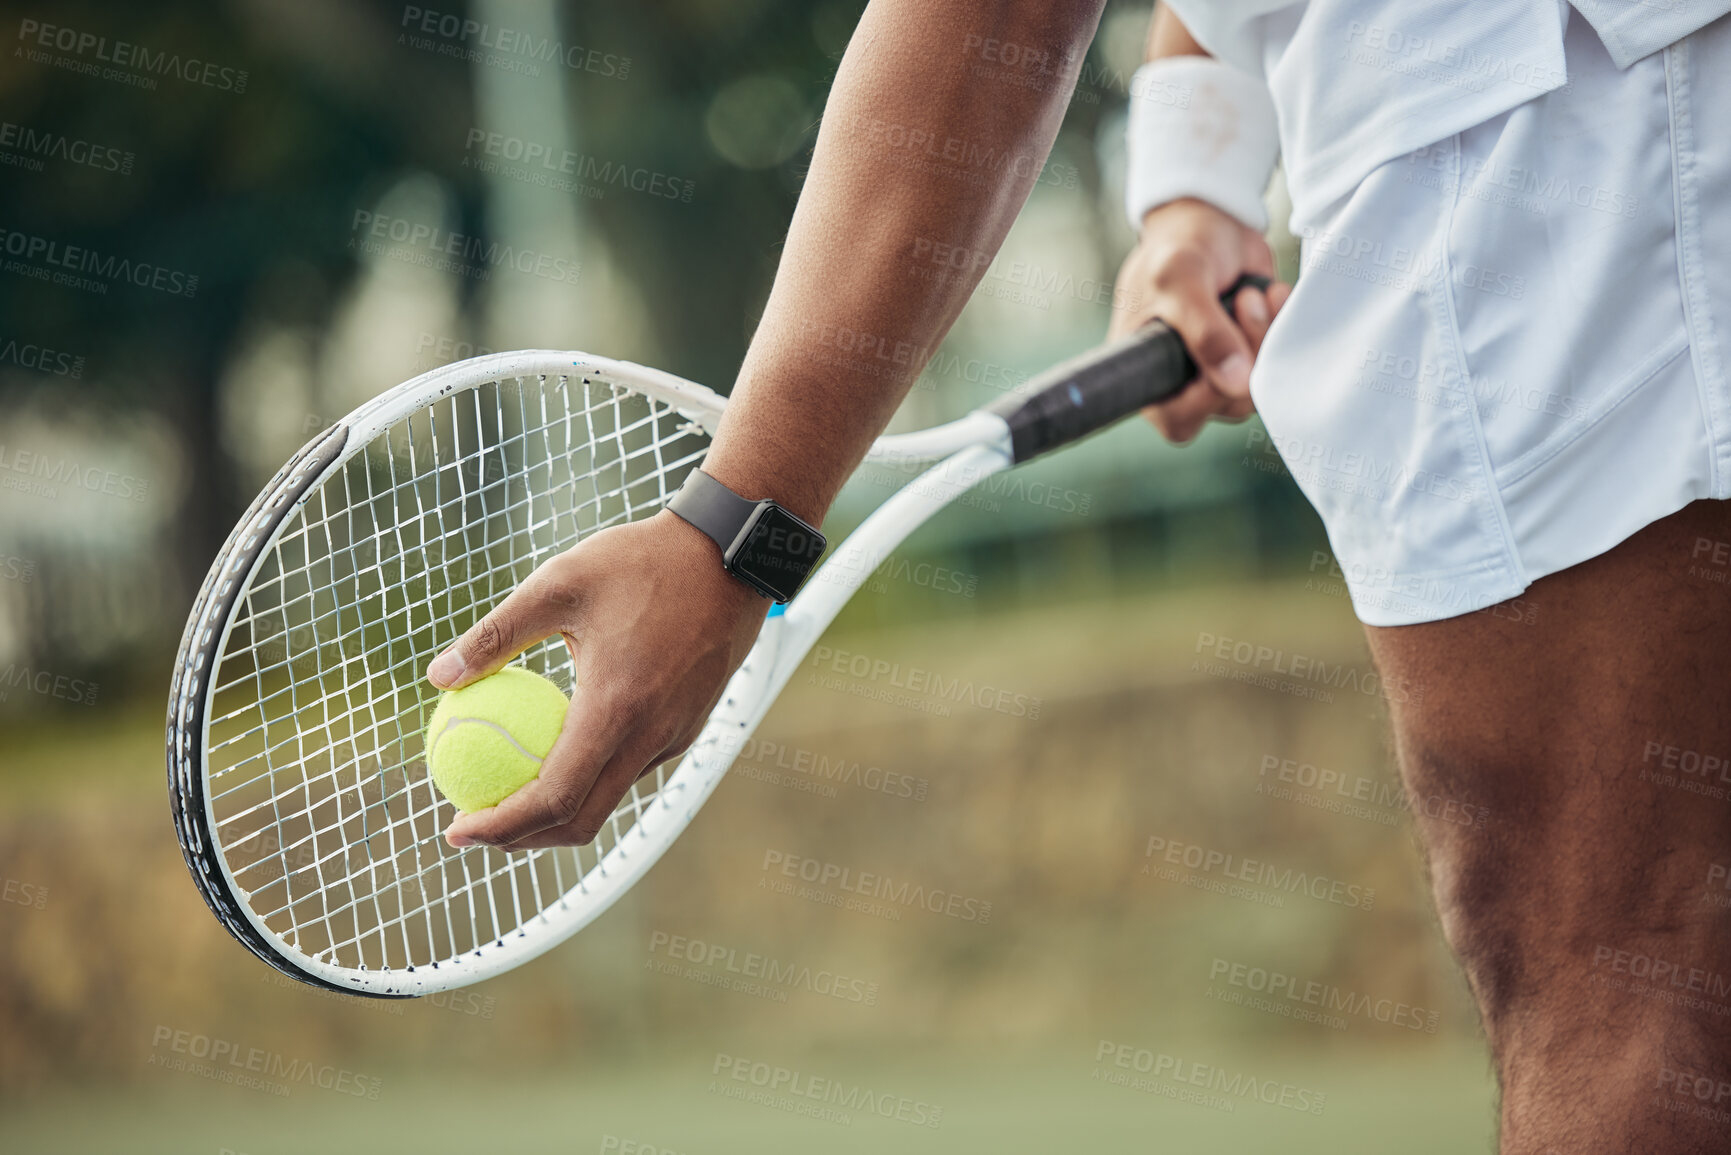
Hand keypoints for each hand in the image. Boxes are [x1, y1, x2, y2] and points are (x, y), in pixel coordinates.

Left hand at [426, 509, 769, 849]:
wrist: (731, 554)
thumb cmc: (641, 561)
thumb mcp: (558, 582)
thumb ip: (494, 633)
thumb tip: (438, 676)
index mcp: (616, 708)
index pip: (553, 798)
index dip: (500, 826)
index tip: (455, 827)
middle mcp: (651, 735)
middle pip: (581, 820)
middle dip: (522, 839)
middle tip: (473, 825)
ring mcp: (675, 736)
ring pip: (609, 798)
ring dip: (556, 811)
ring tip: (507, 790)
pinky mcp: (688, 726)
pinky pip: (632, 770)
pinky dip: (590, 778)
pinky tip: (560, 749)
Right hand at [1108, 198, 1291, 443]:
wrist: (1211, 219)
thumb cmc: (1178, 247)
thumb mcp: (1180, 280)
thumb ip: (1205, 332)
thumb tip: (1236, 383)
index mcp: (1148, 373)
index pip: (1177, 420)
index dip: (1205, 399)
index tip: (1221, 352)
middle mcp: (1183, 380)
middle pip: (1228, 404)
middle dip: (1245, 353)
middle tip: (1244, 303)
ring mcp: (1220, 369)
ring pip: (1259, 385)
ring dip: (1265, 336)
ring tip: (1252, 294)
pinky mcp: (1251, 353)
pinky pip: (1280, 361)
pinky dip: (1282, 326)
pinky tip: (1271, 294)